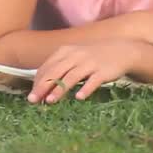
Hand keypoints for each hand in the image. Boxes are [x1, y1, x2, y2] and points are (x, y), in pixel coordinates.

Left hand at [27, 40, 143, 103]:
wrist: (121, 51)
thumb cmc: (93, 57)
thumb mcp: (74, 57)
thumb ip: (60, 68)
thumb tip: (42, 86)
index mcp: (66, 51)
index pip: (47, 67)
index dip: (38, 82)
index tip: (31, 96)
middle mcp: (76, 56)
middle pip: (55, 72)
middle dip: (43, 87)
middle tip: (33, 101)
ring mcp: (89, 63)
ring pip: (71, 77)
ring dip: (59, 89)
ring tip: (50, 101)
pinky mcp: (103, 71)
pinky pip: (93, 81)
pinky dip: (85, 89)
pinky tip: (79, 98)